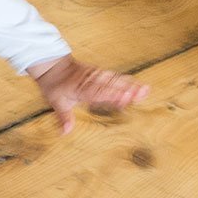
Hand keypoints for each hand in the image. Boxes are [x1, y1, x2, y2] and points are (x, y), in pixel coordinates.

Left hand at [28, 54, 149, 134]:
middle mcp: (91, 81)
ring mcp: (96, 75)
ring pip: (115, 79)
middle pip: (112, 85)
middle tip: (144, 93)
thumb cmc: (55, 85)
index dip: (112, 96)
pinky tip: (137, 85)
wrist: (52, 65)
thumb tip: (65, 132)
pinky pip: (114, 76)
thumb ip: (63, 117)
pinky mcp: (100, 73)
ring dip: (130, 84)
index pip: (99, 93)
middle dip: (127, 89)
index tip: (125, 98)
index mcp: (81, 89)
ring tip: (146, 90)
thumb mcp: (56, 102)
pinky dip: (126, 80)